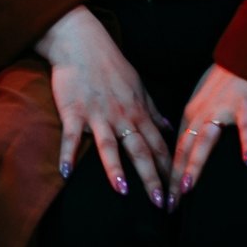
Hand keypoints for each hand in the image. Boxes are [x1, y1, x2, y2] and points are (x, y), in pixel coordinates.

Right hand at [36, 6, 172, 203]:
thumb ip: (151, 108)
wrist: (81, 43)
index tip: (180, 189)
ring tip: (122, 190)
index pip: (159, 145)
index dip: (170, 168)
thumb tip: (167, 125)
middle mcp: (121, 117)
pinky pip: (71, 136)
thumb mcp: (138, 84)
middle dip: (152, 177)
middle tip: (162, 203)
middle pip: (140, 151)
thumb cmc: (110, 65)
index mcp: (138, 112)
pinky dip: (67, 154)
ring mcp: (97, 115)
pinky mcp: (73, 112)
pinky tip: (66, 173)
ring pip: (109, 145)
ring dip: (116, 168)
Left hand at [166, 64, 246, 206]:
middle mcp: (201, 114)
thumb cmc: (226, 80)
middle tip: (168, 204)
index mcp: (190, 115)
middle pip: (185, 150)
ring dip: (195, 164)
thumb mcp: (203, 103)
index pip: (176, 150)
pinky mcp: (246, 105)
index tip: (163, 198)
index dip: (168, 174)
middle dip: (174, 179)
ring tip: (187, 187)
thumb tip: (184, 149)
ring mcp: (223, 110)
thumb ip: (194, 125)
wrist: (246, 54)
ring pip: (206, 140)